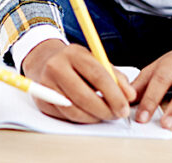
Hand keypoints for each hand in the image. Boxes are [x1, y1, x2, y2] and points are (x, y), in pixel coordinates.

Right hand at [21, 39, 135, 122]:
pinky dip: (81, 119)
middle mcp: (56, 67)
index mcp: (74, 53)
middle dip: (105, 110)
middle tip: (116, 115)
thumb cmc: (75, 62)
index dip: (114, 95)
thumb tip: (129, 96)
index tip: (124, 107)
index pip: (97, 76)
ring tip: (104, 115)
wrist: (44, 60)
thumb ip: (115, 76)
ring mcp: (46, 85)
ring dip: (94, 118)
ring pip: (74, 110)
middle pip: (84, 96)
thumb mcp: (95, 60)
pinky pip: (65, 117)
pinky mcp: (41, 101)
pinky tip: (89, 114)